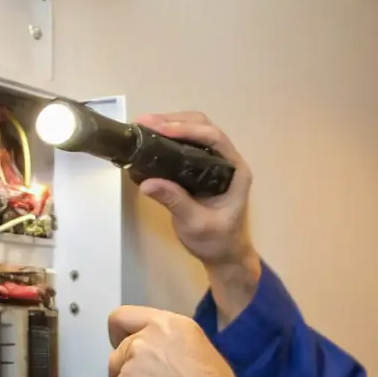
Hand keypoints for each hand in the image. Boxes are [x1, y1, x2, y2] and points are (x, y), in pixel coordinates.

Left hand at [107, 305, 253, 376]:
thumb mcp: (199, 350)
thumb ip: (173, 345)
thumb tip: (163, 356)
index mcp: (172, 323)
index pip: (129, 315)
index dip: (122, 332)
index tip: (129, 346)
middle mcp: (151, 331)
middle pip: (119, 339)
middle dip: (122, 358)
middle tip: (131, 375)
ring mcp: (137, 352)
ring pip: (115, 364)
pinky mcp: (127, 376)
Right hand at [133, 111, 256, 268]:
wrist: (224, 255)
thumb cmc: (217, 241)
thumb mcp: (196, 224)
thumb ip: (175, 202)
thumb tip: (147, 183)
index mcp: (235, 170)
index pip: (214, 138)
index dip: (187, 130)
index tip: (161, 129)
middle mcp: (227, 160)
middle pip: (203, 127)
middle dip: (174, 121)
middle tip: (145, 123)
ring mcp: (214, 163)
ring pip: (193, 132)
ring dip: (169, 125)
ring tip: (143, 127)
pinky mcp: (200, 169)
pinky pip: (185, 145)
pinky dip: (167, 138)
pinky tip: (149, 139)